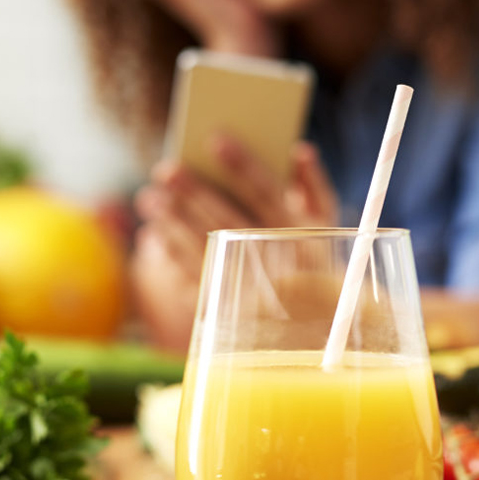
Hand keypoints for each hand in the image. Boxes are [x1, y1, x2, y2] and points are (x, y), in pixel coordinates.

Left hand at [128, 139, 338, 348]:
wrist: (318, 340)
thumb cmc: (317, 269)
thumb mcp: (328, 230)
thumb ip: (316, 189)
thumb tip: (299, 150)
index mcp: (305, 236)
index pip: (268, 193)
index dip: (243, 165)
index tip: (216, 138)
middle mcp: (279, 265)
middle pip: (228, 219)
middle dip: (194, 192)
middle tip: (165, 169)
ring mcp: (253, 292)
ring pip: (205, 250)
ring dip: (173, 222)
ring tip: (149, 198)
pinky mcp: (231, 316)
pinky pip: (195, 282)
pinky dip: (173, 257)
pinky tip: (157, 234)